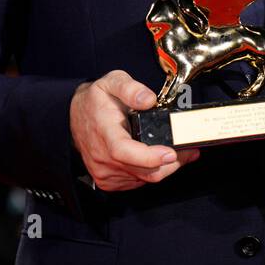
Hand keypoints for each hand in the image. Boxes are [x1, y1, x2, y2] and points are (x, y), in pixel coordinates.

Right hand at [69, 70, 199, 191]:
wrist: (74, 118)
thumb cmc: (95, 101)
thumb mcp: (112, 82)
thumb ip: (130, 88)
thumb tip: (148, 100)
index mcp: (105, 134)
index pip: (125, 152)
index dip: (150, 157)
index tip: (171, 152)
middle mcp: (104, 158)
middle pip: (143, 171)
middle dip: (172, 163)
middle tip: (190, 150)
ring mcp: (106, 173)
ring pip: (145, 179)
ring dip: (165, 168)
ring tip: (181, 152)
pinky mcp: (109, 182)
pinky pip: (138, 182)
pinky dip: (153, 172)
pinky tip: (160, 159)